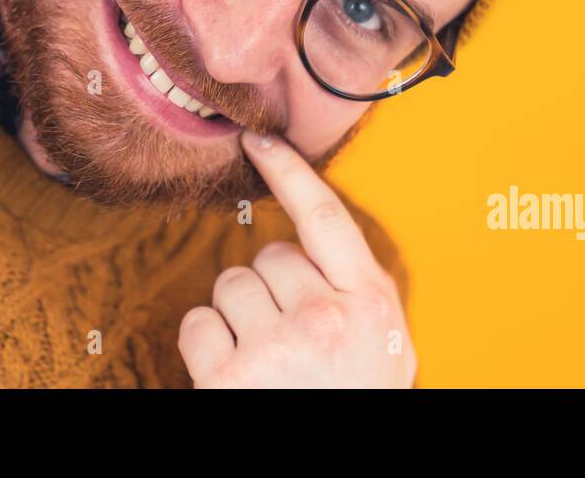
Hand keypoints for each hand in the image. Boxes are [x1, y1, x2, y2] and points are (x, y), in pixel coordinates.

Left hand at [179, 130, 416, 387]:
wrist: (343, 476)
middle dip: (269, 289)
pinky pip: (197, 324)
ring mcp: (277, 349)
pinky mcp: (230, 380)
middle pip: (269, 258)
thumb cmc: (358, 403)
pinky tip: (230, 374)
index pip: (326, 219)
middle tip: (289, 338)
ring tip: (262, 361)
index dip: (289, 172)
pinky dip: (204, 345)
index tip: (259, 140)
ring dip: (237, 316)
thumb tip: (310, 251)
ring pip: (229, 286)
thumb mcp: (387, 350)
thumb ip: (358, 297)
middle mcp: (326, 319)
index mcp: (371, 305)